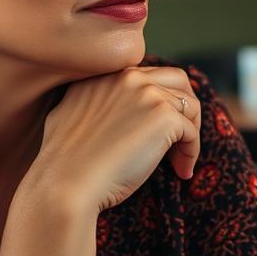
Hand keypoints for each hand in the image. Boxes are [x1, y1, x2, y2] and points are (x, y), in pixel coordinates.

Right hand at [27, 66, 201, 212]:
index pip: (148, 75)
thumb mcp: (69, 113)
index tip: (156, 127)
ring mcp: (148, 94)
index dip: (159, 100)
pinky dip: (192, 152)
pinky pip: (192, 132)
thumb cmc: (65, 161)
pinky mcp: (164, 117)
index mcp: (105, 73)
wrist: (67, 182)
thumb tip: (113, 113)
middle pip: (177, 80)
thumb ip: (92, 101)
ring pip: (189, 105)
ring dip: (190, 132)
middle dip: (185, 106)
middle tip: (182, 135)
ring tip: (180, 159)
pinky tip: (182, 171)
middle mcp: (128, 76)